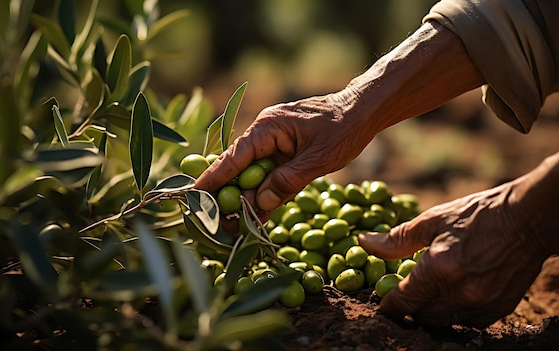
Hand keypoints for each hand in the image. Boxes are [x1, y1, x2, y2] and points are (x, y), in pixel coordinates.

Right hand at [195, 94, 375, 217]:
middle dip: (232, 196)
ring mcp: (274, 142)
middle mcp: (265, 133)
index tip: (195, 196)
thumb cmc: (343, 128)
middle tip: (223, 224)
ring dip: (249, 198)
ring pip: (253, 175)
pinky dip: (265, 192)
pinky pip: (268, 174)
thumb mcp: (318, 159)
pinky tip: (260, 214)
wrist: (363, 111)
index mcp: (268, 128)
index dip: (213, 179)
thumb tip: (259, 204)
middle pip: (239, 170)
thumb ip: (287, 181)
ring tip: (239, 226)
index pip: (234, 157)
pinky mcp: (283, 151)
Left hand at [359, 182, 549, 327]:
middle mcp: (459, 292)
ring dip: (434, 311)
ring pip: (445, 322)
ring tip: (433, 292)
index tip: (385, 300)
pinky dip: (458, 312)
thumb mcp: (433, 220)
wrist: (530, 219)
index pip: (402, 302)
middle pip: (422, 317)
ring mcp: (481, 304)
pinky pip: (469, 322)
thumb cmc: (478, 214)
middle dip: (411, 308)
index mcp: (438, 269)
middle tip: (408, 293)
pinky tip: (457, 294)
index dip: (389, 304)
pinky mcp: (499, 309)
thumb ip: (397, 239)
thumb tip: (364, 243)